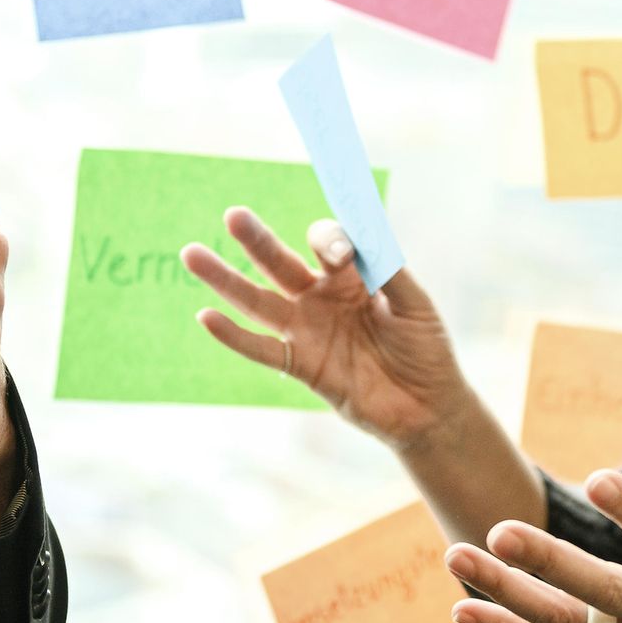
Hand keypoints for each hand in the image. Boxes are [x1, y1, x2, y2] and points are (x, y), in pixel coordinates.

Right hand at [182, 207, 468, 450]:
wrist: (429, 406)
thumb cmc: (426, 349)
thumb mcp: (415, 304)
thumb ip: (387, 270)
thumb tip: (358, 237)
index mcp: (351, 276)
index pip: (328, 244)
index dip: (329, 240)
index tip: (336, 253)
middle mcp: (322, 297)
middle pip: (281, 263)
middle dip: (257, 240)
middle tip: (233, 215)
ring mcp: (308, 331)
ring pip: (259, 300)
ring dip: (226, 279)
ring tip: (192, 254)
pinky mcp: (302, 365)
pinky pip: (262, 349)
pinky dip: (234, 336)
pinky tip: (206, 317)